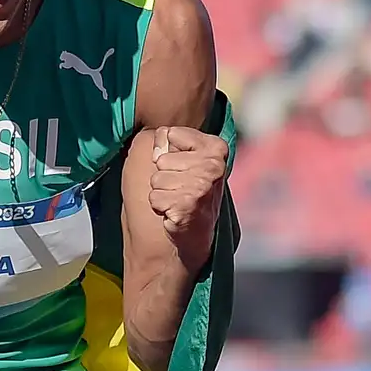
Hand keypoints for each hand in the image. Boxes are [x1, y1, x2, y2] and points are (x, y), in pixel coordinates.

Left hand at [149, 126, 227, 253]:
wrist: (193, 237)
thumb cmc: (186, 194)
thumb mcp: (184, 161)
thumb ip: (169, 142)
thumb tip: (160, 136)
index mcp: (216, 147)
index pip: (170, 134)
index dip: (168, 153)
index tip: (182, 168)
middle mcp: (214, 165)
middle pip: (160, 159)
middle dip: (164, 176)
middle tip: (180, 189)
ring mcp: (203, 185)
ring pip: (156, 179)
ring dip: (161, 192)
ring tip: (177, 200)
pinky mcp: (188, 204)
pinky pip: (155, 197)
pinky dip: (159, 206)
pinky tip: (174, 212)